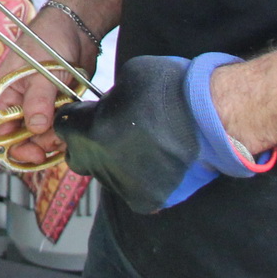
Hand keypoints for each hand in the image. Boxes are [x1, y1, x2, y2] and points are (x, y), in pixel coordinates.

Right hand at [0, 3, 91, 167]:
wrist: (76, 28)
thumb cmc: (47, 40)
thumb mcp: (40, 71)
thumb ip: (38, 100)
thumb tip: (36, 127)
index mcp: (4, 94)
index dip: (13, 146)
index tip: (32, 154)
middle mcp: (19, 104)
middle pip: (22, 138)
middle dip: (38, 145)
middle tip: (54, 143)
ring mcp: (40, 106)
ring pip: (42, 136)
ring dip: (53, 140)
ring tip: (65, 133)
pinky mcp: (57, 107)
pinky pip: (57, 128)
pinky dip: (64, 132)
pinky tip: (71, 128)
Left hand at [52, 53, 274, 212]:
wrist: (212, 117)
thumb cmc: (172, 90)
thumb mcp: (128, 77)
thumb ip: (108, 98)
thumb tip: (107, 108)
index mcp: (89, 132)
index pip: (64, 127)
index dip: (76, 118)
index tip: (89, 114)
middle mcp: (100, 164)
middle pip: (80, 156)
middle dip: (90, 143)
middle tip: (114, 130)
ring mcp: (123, 185)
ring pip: (107, 175)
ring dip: (116, 162)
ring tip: (145, 144)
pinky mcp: (146, 200)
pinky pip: (132, 190)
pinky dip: (140, 178)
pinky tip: (157, 161)